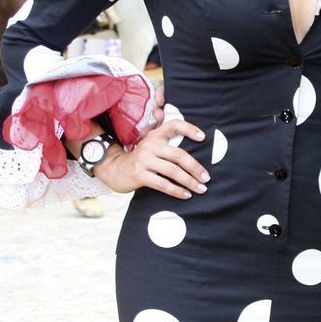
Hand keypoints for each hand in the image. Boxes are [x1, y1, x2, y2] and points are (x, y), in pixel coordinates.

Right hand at [93, 117, 208, 198]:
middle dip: (195, 167)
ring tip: (201, 189)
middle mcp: (150, 145)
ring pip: (172, 171)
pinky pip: (162, 184)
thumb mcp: (150, 146)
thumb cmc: (140, 159)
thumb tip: (193, 150)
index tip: (203, 137)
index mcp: (155, 136)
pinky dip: (176, 191)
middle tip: (206, 178)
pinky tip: (186, 195)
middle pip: (178, 155)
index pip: (173, 125)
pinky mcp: (139, 175)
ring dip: (189, 181)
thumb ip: (167, 144)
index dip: (189, 129)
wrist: (114, 169)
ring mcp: (144, 160)